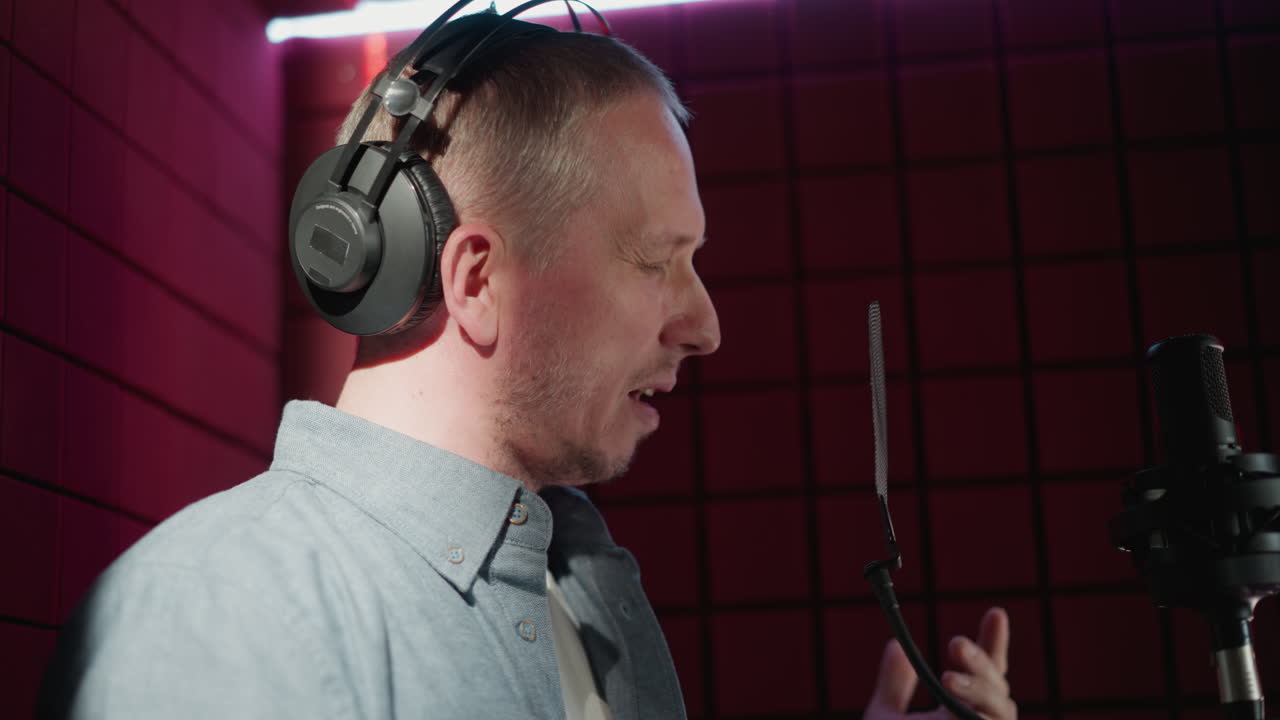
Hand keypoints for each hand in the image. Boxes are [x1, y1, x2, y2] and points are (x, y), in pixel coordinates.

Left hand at [863, 607, 1015, 719]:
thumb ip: (893, 684)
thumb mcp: (885, 715)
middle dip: (980, 661)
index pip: (985, 672)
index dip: (994, 642)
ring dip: (979, 689)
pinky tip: (964, 707)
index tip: (996, 612)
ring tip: (948, 678)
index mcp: (960, 708)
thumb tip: (895, 645)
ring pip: (1003, 707)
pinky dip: (981, 717)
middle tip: (955, 642)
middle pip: (996, 684)